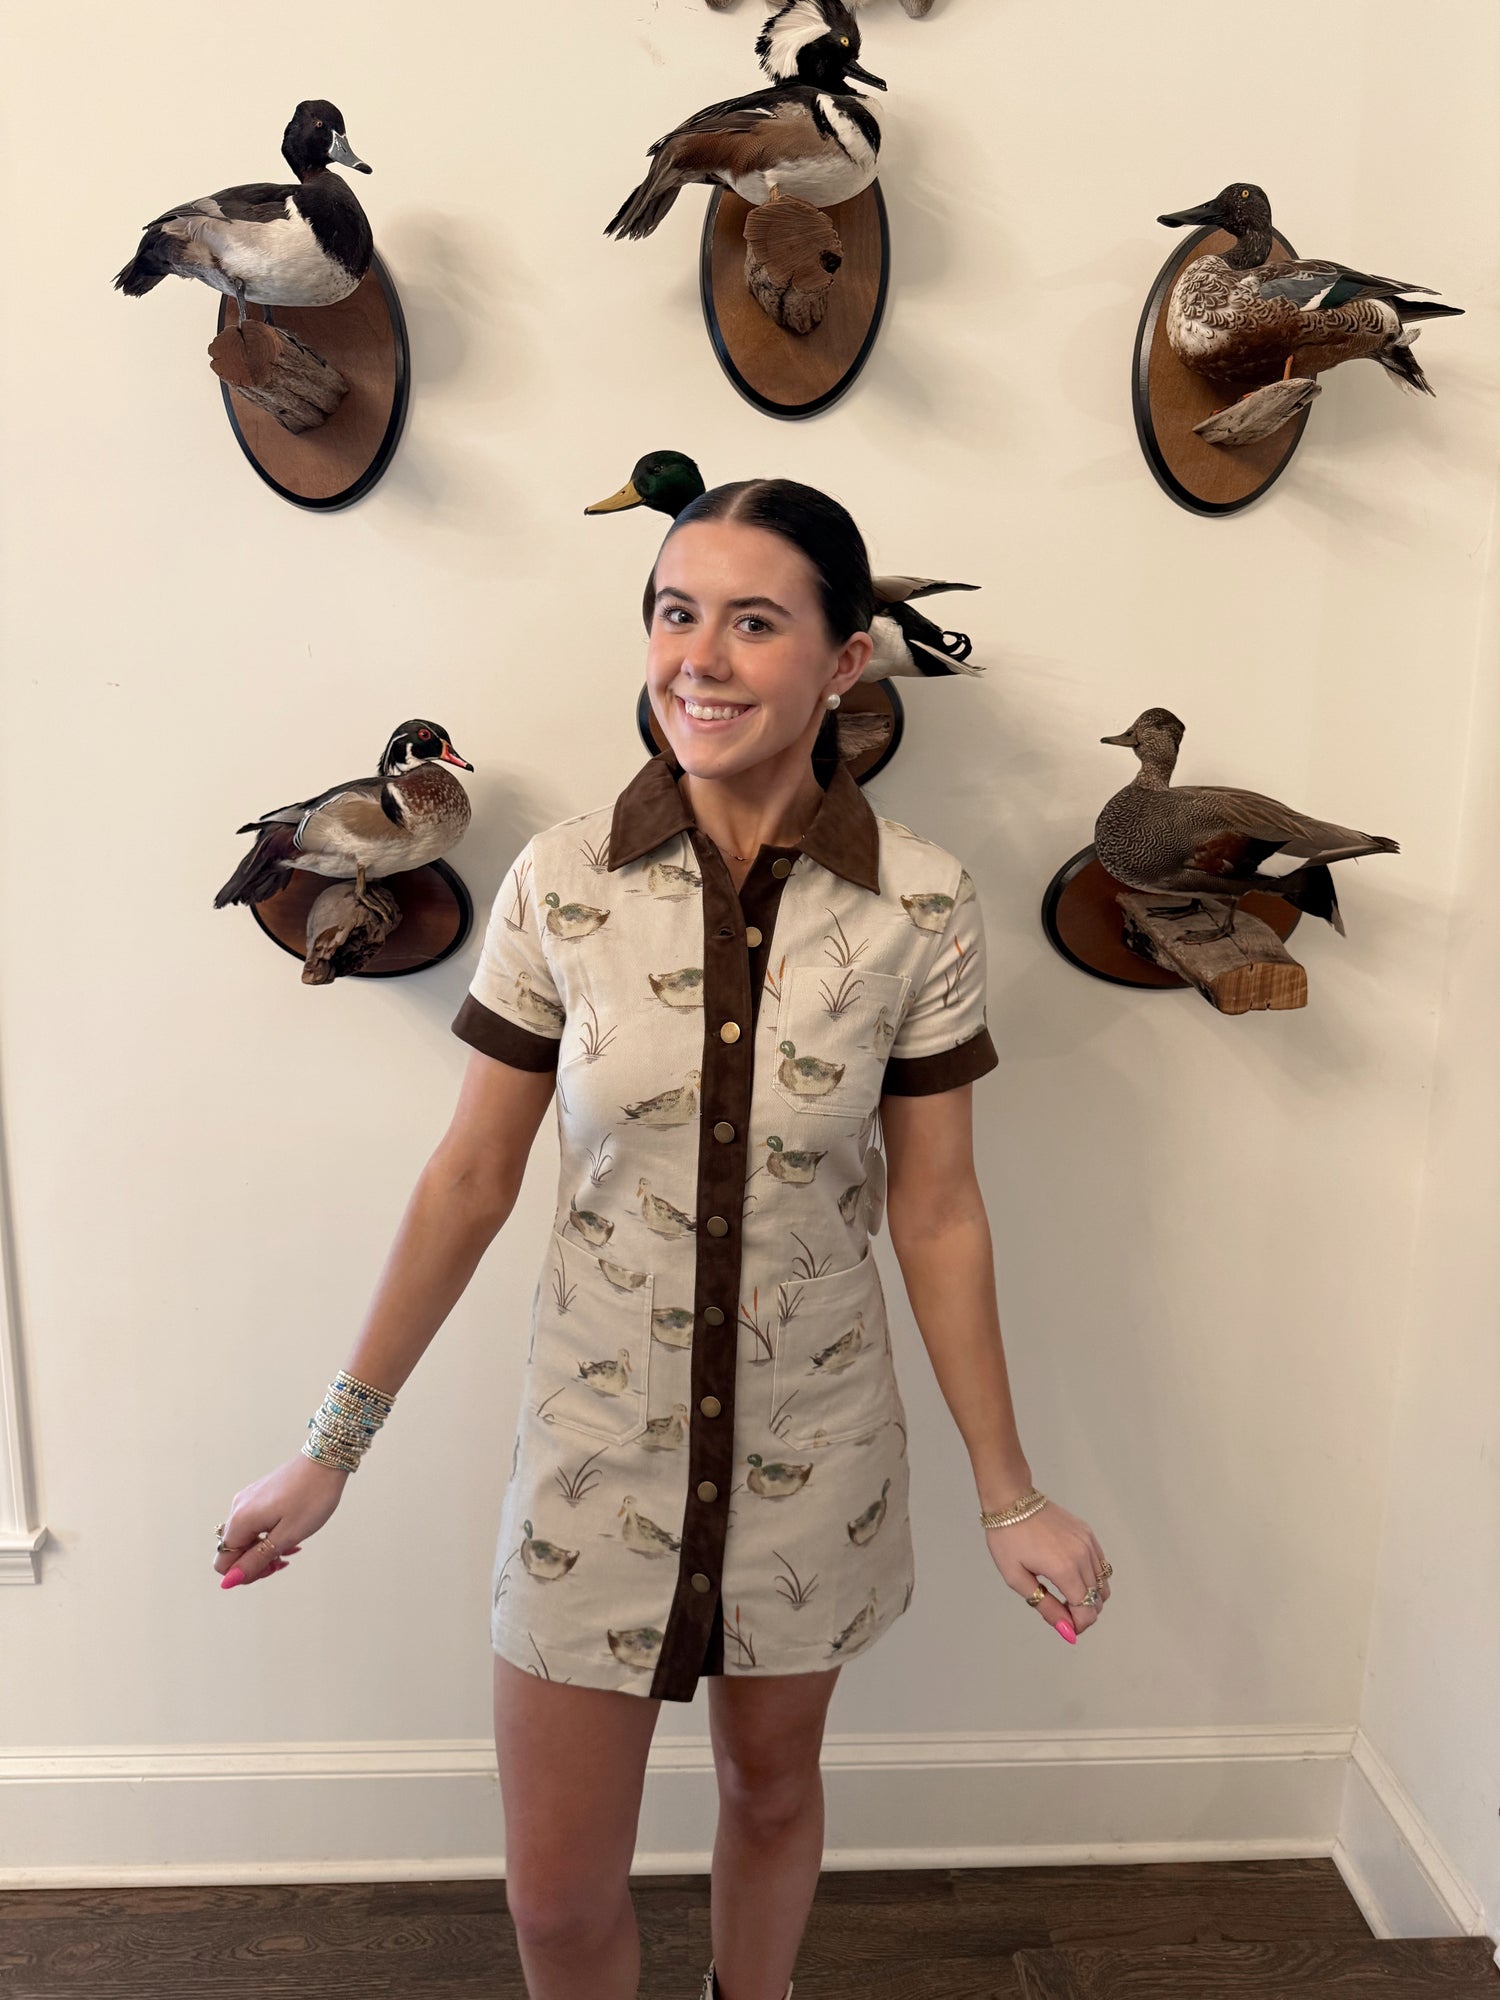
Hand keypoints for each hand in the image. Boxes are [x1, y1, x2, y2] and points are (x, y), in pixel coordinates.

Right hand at [215, 1454, 349, 1588]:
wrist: (326, 1461)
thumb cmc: (311, 1498)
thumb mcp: (286, 1535)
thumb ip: (256, 1560)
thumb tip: (229, 1582)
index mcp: (240, 1520)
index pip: (223, 1562)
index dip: (244, 1573)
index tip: (272, 1567)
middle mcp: (238, 1508)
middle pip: (234, 1550)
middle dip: (256, 1562)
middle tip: (284, 1559)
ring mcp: (248, 1499)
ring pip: (247, 1537)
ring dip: (265, 1548)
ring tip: (292, 1546)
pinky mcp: (260, 1494)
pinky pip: (256, 1523)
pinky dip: (269, 1534)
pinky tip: (290, 1533)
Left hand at [984, 1496, 1109, 1642]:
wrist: (1012, 1500)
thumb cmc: (1008, 1538)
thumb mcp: (1017, 1578)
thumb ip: (1045, 1606)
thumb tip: (1065, 1630)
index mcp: (1064, 1569)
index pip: (1086, 1611)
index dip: (1078, 1626)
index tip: (1064, 1627)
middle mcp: (1082, 1556)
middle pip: (1097, 1599)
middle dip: (1082, 1613)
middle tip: (1061, 1611)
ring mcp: (1087, 1543)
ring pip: (1103, 1583)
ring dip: (1090, 1596)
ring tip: (1065, 1593)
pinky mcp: (1087, 1534)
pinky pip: (1101, 1564)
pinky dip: (1093, 1577)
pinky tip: (1071, 1575)